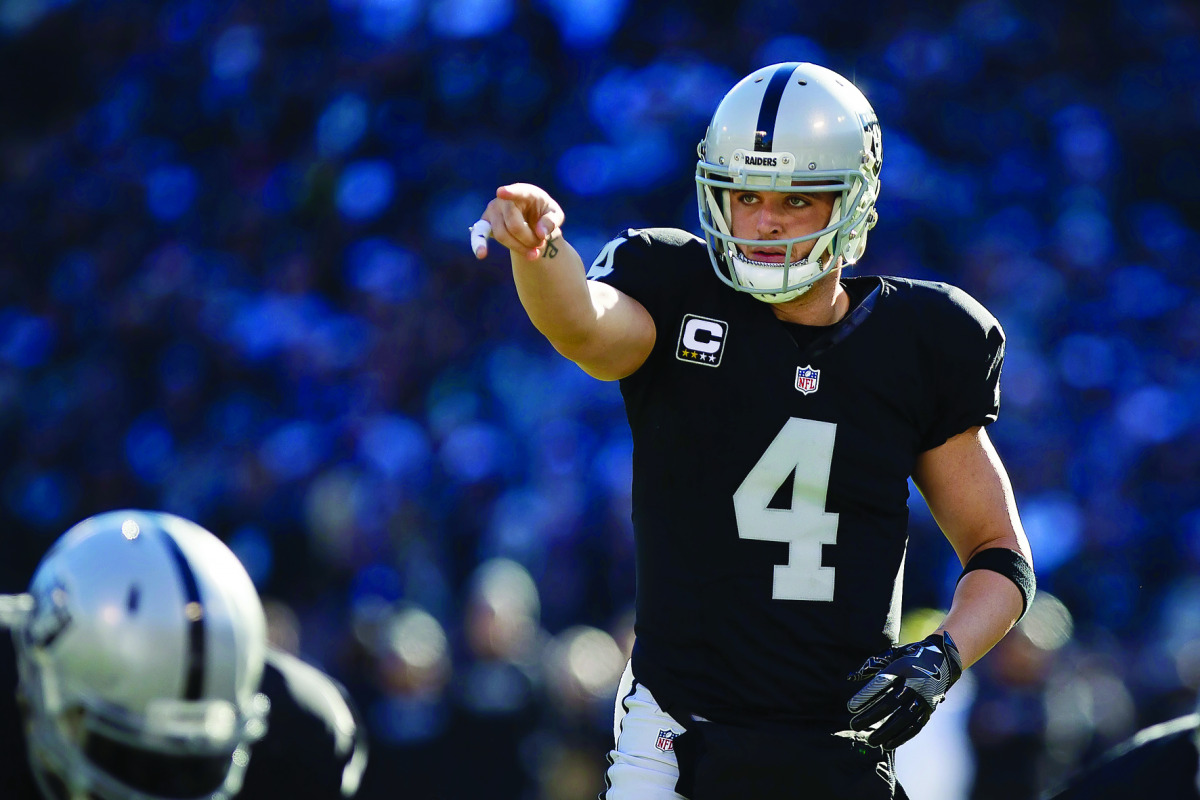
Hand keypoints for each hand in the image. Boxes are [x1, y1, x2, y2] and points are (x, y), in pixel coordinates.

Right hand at [472, 183, 563, 260]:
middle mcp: (504, 199)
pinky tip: (481, 254)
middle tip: (541, 245)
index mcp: (524, 192)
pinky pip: (479, 234)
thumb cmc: (544, 213)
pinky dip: (478, 244)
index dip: (509, 193)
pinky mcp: (485, 223)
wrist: (531, 218)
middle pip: (514, 225)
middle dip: (529, 240)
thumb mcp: (555, 215)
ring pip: (501, 235)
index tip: (501, 192)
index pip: (517, 192)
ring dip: (518, 247)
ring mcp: (492, 210)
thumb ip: (551, 221)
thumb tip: (540, 233)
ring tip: (533, 252)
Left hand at [846, 631, 962, 749]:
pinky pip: (915, 726)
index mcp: (903, 666)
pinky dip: (901, 737)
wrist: (944, 659)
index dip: (866, 695)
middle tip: (854, 725)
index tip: (850, 707)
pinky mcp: (929, 709)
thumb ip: (871, 666)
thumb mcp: (892, 654)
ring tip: (870, 740)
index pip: (881, 682)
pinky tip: (888, 744)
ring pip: (903, 717)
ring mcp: (924, 697)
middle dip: (871, 716)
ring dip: (886, 731)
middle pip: (891, 702)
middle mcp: (915, 683)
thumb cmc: (910, 656)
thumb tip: (850, 676)